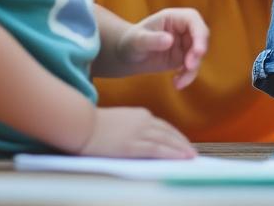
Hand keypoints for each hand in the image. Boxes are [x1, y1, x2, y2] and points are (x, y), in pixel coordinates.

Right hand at [79, 106, 194, 158]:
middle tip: (192, 152)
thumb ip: (132, 128)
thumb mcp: (119, 122)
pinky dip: (172, 154)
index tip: (183, 143)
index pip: (164, 126)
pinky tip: (180, 158)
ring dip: (181, 149)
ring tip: (191, 157)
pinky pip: (158, 150)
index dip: (176, 136)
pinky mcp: (133, 145)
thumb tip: (141, 139)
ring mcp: (139, 133)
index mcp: (140, 114)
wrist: (81, 125)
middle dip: (182, 143)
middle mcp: (143, 121)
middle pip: (169, 133)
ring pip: (167, 141)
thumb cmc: (94, 126)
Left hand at [117, 8, 208, 88]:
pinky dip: (187, 76)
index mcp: (173, 17)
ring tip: (178, 82)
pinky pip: (192, 67)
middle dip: (198, 53)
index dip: (199, 33)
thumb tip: (169, 40)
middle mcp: (182, 29)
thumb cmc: (131, 42)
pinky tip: (177, 84)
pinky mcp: (184, 58)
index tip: (199, 51)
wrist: (129, 55)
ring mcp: (185, 43)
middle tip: (189, 67)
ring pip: (198, 55)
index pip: (193, 19)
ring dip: (192, 70)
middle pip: (201, 37)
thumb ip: (152, 40)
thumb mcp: (137, 40)